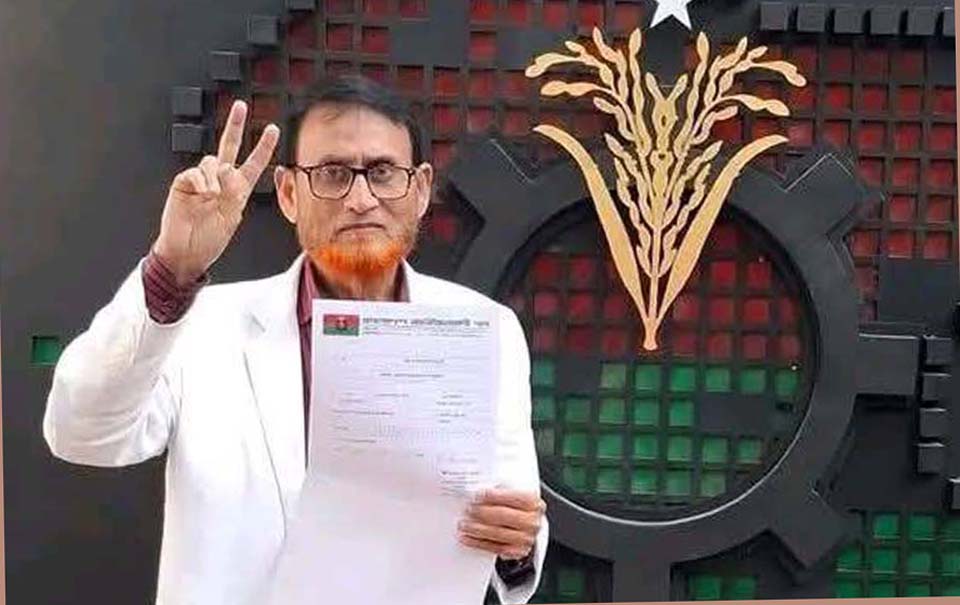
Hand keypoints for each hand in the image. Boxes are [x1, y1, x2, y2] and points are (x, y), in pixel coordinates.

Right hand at [154, 100, 279, 284]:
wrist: (187, 253)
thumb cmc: (209, 240)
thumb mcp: (232, 217)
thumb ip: (233, 192)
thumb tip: (227, 170)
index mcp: (236, 189)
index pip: (253, 163)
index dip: (263, 147)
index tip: (272, 129)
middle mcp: (219, 180)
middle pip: (229, 147)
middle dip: (235, 125)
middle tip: (241, 107)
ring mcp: (201, 180)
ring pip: (212, 162)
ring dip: (216, 178)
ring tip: (212, 197)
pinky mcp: (183, 183)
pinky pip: (195, 172)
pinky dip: (200, 182)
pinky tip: (201, 194)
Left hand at [458, 488, 545, 559]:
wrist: (526, 527)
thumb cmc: (516, 508)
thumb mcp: (515, 494)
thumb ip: (501, 490)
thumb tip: (478, 488)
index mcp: (534, 503)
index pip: (513, 497)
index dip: (493, 496)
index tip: (477, 495)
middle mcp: (532, 521)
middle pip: (504, 516)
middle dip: (482, 512)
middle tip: (468, 510)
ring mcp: (526, 538)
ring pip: (498, 533)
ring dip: (477, 529)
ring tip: (463, 525)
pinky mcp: (517, 552)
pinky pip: (495, 548)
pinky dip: (478, 543)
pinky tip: (467, 538)